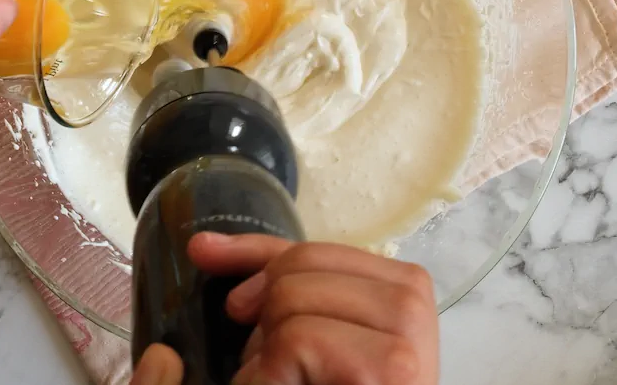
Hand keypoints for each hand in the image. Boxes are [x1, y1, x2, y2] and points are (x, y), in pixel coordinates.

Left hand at [130, 234, 438, 384]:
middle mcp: (414, 305)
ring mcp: (406, 337)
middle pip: (298, 269)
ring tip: (295, 383)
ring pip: (292, 300)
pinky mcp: (388, 367)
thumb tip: (202, 245)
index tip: (204, 257)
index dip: (252, 258)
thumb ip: (270, 280)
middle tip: (282, 365)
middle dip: (267, 318)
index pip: (311, 248)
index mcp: (400, 288)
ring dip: (270, 350)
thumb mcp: (300, 326)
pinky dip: (272, 372)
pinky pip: (297, 338)